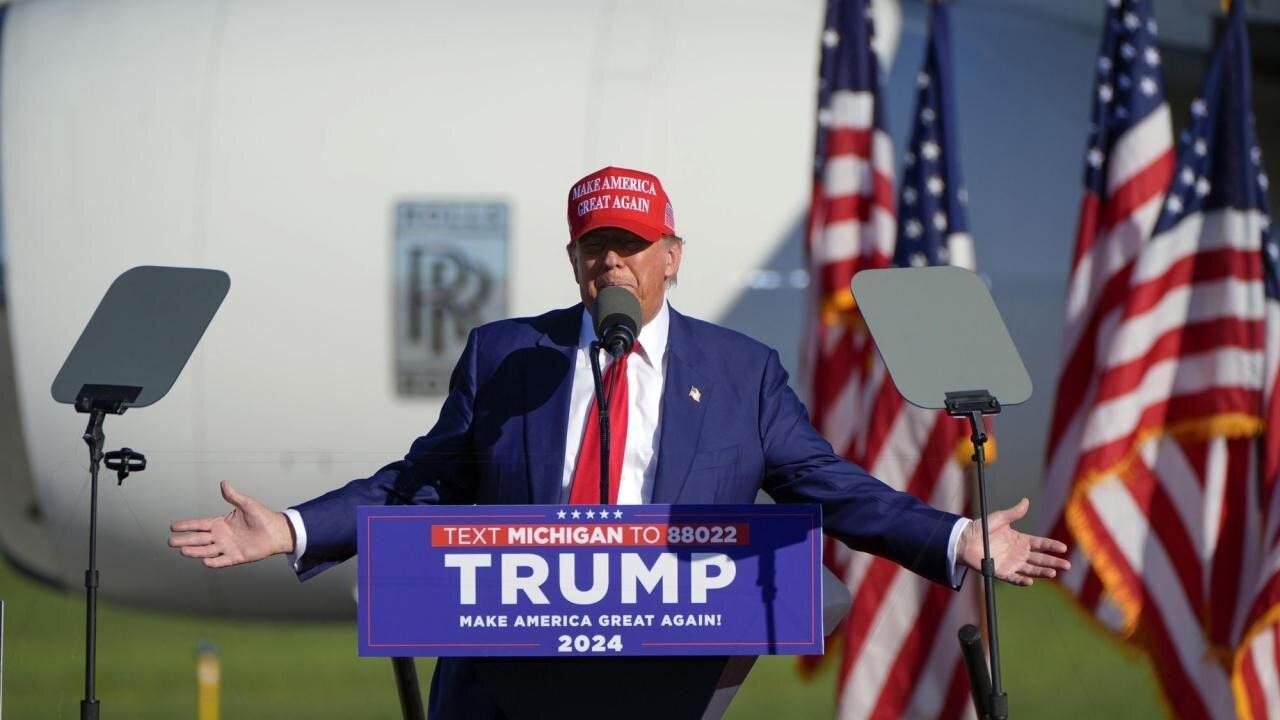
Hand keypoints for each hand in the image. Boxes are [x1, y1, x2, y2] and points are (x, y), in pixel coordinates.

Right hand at [168, 481, 294, 568]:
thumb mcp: (247, 504)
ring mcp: (227, 547)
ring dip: (195, 551)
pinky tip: (205, 561)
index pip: (199, 525)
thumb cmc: (263, 517)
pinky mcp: (236, 557)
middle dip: (184, 540)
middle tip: (171, 542)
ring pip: (206, 551)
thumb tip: (223, 483)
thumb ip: (233, 496)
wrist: (277, 531)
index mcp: (221, 524)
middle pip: (199, 539)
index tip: (173, 526)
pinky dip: (214, 562)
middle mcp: (221, 536)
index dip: (187, 525)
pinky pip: (222, 561)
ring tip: (183, 550)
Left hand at [957, 497, 1068, 586]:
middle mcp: (1019, 553)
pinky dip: (1022, 581)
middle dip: (1054, 562)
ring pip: (1031, 569)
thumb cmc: (982, 528)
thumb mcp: (999, 519)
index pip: (1040, 544)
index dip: (1052, 546)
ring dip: (1042, 572)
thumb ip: (1014, 513)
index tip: (1063, 548)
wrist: (964, 540)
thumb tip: (1026, 500)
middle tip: (1067, 565)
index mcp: (1020, 540)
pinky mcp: (1001, 572)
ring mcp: (1011, 563)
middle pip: (1040, 559)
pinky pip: (1014, 578)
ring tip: (1053, 573)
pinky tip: (1030, 581)